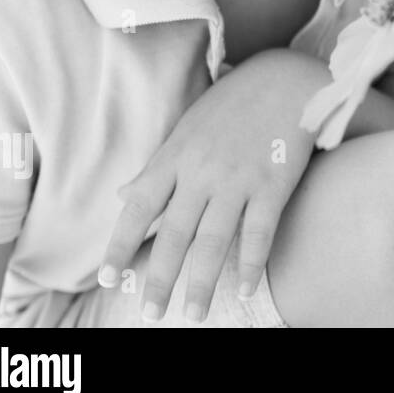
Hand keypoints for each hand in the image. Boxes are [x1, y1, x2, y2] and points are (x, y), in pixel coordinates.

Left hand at [98, 49, 329, 322]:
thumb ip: (158, 165)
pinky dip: (251, 263)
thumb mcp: (188, 127)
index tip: (106, 279)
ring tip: (195, 314)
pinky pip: (259, 232)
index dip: (120, 245)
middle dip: (159, 279)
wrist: (287, 77)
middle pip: (174, 235)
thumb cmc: (235, 103)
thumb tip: (124, 194)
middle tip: (151, 315)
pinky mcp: (274, 183)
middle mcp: (202, 172)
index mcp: (176, 156)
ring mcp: (239, 179)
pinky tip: (245, 288)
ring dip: (203, 282)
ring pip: (214, 241)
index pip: (139, 208)